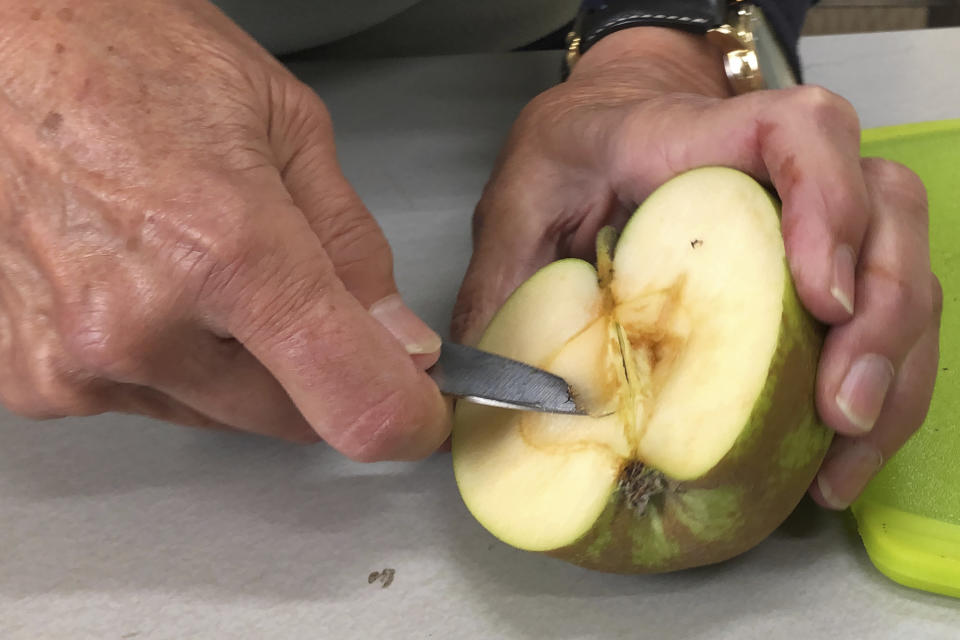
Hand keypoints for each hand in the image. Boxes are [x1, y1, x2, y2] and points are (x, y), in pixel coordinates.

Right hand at [0, 0, 448, 459]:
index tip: (416, 412)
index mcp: (226, 248)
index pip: (353, 400)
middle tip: (288, 286)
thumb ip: (352, 248)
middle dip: (314, 370)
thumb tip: (397, 343)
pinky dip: (164, 356)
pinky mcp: (27, 378)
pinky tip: (136, 278)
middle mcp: (141, 324)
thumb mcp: (283, 125)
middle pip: (289, 417)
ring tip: (190, 259)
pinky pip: (143, 398)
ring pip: (216, 411)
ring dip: (233, 361)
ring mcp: (73, 359)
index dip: (404, 417)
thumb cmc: (123, 50)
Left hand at [451, 28, 940, 507]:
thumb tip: (480, 400)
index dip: (829, 202)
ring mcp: (816, 214)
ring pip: (906, 269)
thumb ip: (506, 289)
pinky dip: (882, 382)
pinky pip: (885, 312)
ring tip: (844, 450)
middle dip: (881, 319)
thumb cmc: (569, 160)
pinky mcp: (822, 263)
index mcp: (697, 140)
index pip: (798, 131)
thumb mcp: (518, 210)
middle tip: (838, 408)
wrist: (604, 128)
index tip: (818, 294)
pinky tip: (843, 449)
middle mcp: (780, 170)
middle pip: (886, 214)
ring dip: (894, 366)